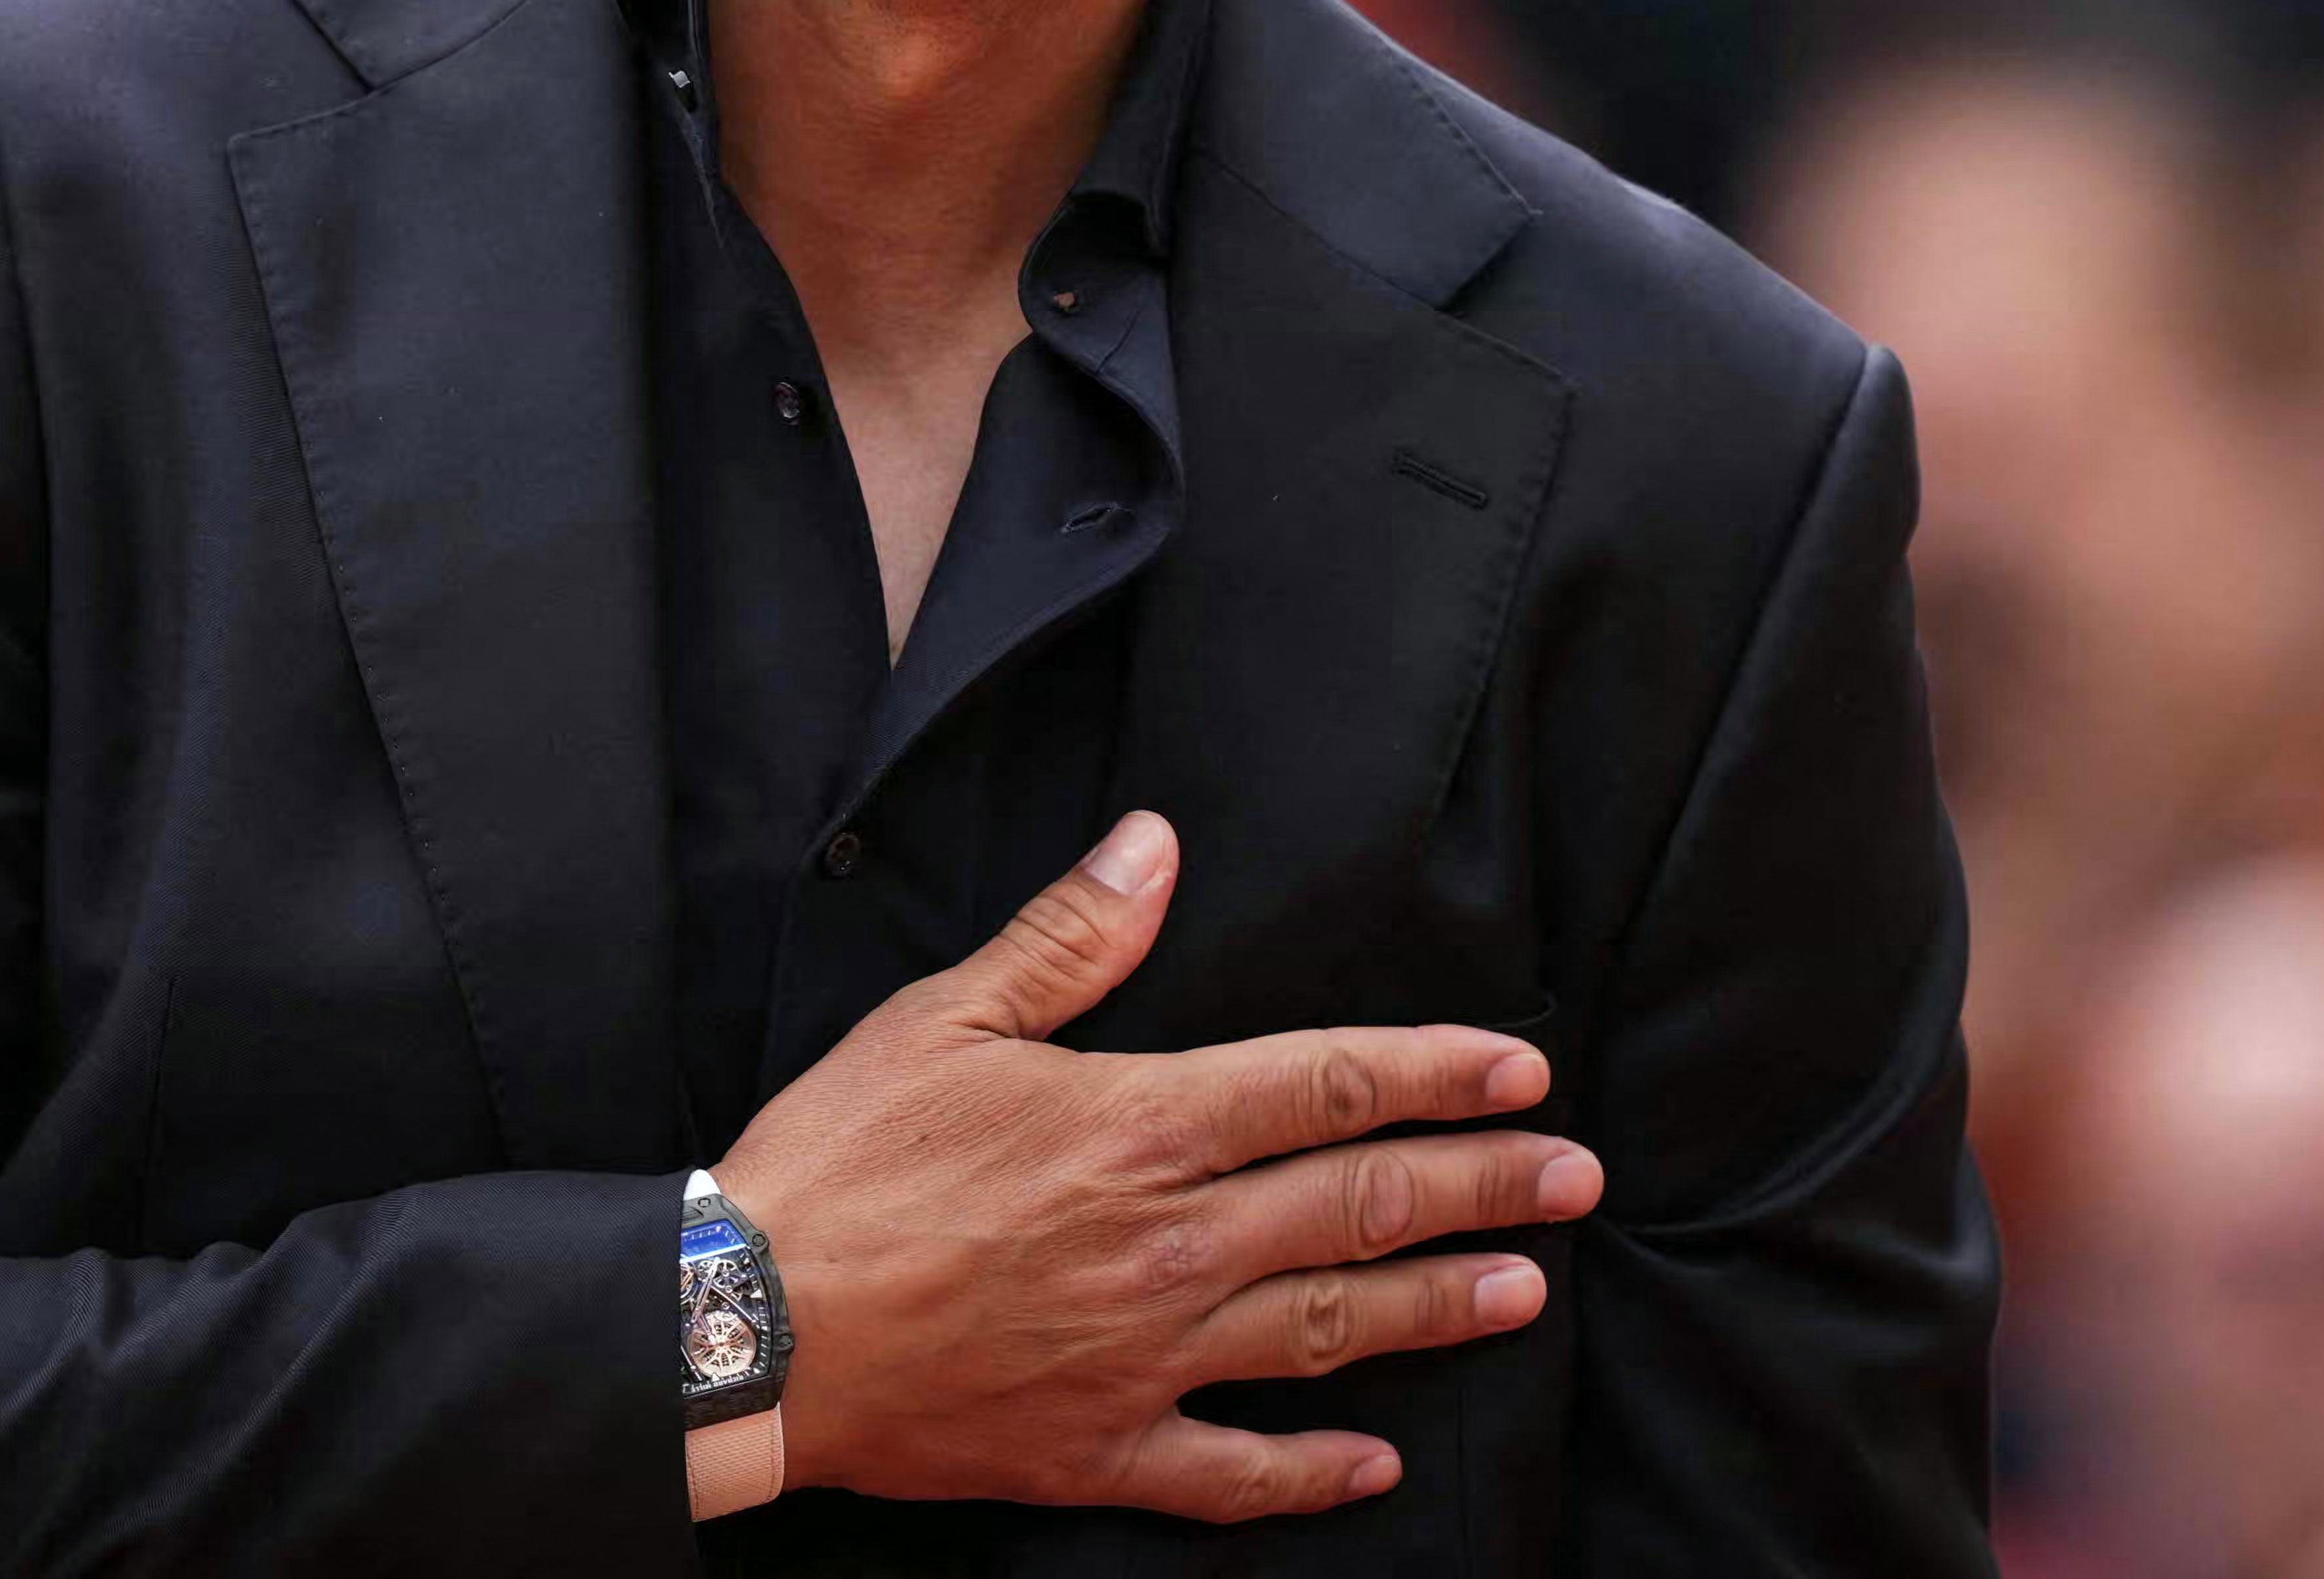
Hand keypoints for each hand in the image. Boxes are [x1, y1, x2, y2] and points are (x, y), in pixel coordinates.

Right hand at [713, 811, 1601, 1520]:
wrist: (749, 1327)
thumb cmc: (837, 1161)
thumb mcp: (940, 1021)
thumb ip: (1065, 941)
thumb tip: (1153, 847)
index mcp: (1136, 1127)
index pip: (1325, 1087)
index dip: (1434, 1075)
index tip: (1521, 1071)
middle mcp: (1167, 1244)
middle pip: (1358, 1206)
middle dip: (1480, 1186)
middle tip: (1574, 1177)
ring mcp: (1145, 1357)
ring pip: (1329, 1329)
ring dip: (1437, 1306)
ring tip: (1524, 1289)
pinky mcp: (1100, 1449)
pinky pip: (1235, 1475)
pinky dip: (1313, 1474)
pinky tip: (1376, 1466)